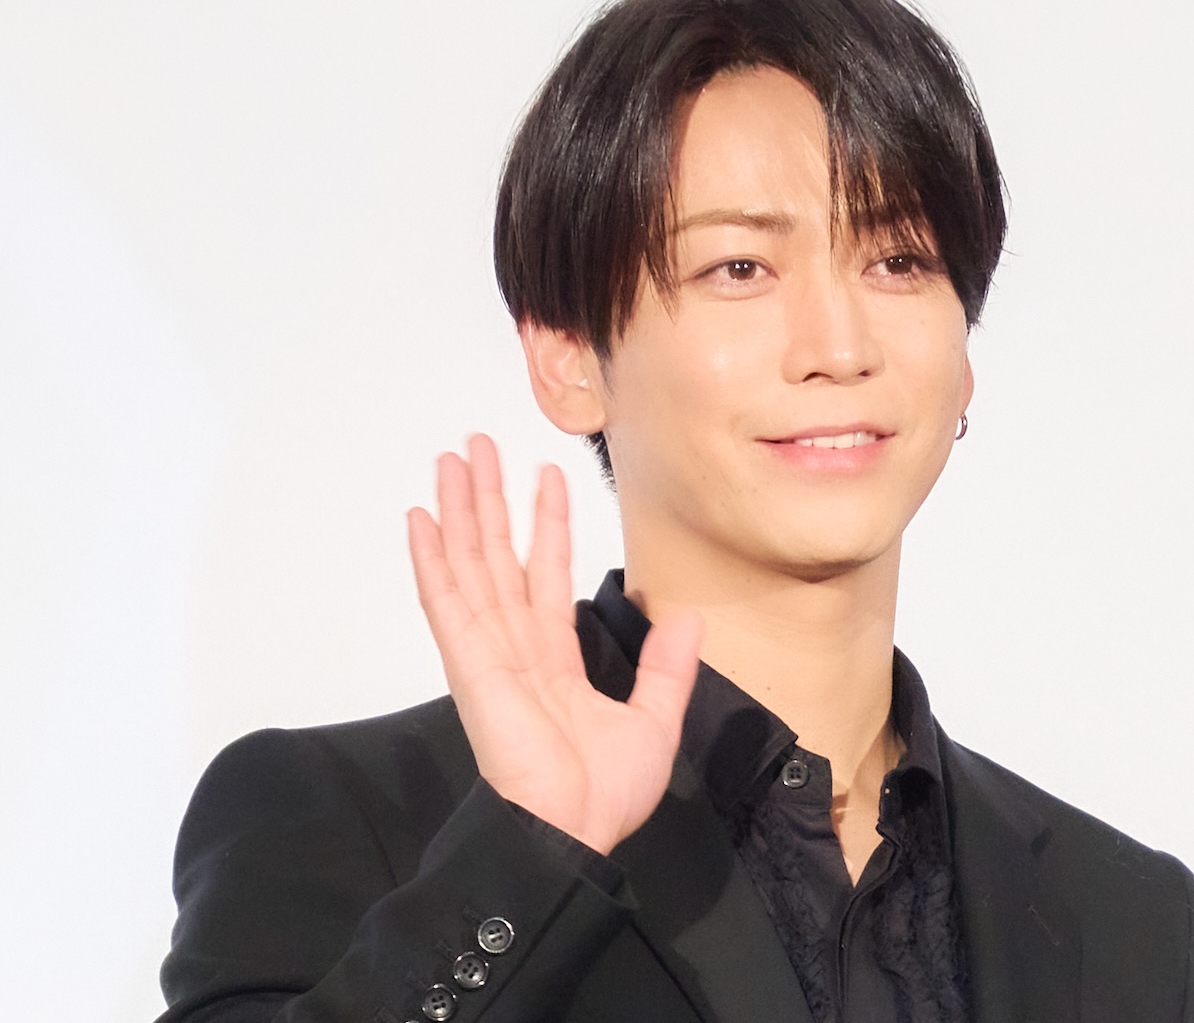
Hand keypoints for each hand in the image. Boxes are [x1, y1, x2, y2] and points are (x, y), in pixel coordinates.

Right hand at [407, 434, 701, 855]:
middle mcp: (514, 646)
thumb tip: (686, 613)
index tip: (545, 476)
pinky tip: (422, 518)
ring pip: (470, 564)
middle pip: (497, 556)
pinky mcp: (469, 663)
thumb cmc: (603, 793)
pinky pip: (446, 601)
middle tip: (478, 447)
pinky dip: (432, 559)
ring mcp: (486, 651)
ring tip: (452, 459)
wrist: (573, 832)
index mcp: (553, 658)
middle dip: (490, 501)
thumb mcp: (654, 719)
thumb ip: (666, 666)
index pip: (545, 573)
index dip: (545, 524)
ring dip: (461, 510)